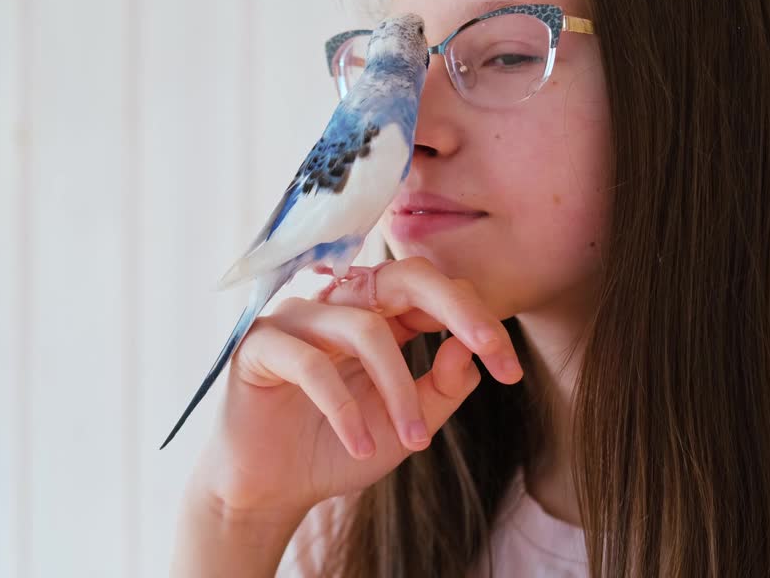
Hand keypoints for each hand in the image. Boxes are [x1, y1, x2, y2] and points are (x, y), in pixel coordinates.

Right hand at [187, 256, 523, 518]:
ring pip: (364, 328)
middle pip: (405, 277)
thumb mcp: (406, 425)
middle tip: (492, 354)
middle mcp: (339, 304)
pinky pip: (310, 364)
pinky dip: (344, 410)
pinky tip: (361, 448)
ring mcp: (296, 318)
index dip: (479, 321)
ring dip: (398, 390)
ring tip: (413, 442)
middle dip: (457, 311)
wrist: (273, 491)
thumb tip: (470, 350)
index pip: (435, 292)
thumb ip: (441, 387)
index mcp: (378, 314)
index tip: (510, 371)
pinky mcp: (259, 345)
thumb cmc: (338, 449)